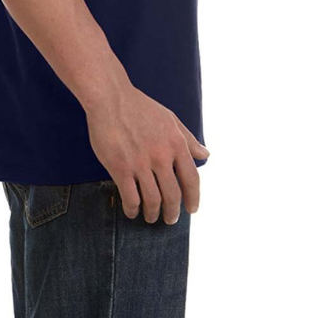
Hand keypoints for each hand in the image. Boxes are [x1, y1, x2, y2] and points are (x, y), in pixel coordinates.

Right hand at [84, 84, 208, 224]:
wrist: (110, 98)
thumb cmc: (140, 107)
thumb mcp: (170, 119)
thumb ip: (188, 139)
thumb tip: (205, 155)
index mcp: (176, 143)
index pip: (192, 179)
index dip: (193, 198)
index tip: (191, 209)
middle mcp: (161, 155)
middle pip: (173, 195)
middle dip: (172, 212)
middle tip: (170, 219)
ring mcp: (140, 163)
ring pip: (153, 200)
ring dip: (153, 214)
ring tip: (150, 217)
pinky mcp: (120, 167)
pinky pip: (131, 198)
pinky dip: (133, 209)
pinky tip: (132, 210)